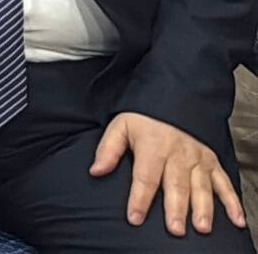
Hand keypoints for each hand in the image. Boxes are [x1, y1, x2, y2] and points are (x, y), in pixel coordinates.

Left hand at [92, 112, 246, 235]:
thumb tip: (96, 171)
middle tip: (174, 229)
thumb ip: (108, 150)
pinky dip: (232, 203)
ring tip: (200, 227)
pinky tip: (236, 219)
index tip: (135, 218)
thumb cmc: (142, 121)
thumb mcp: (120, 127)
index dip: (140, 199)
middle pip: (176, 185)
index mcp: (154, 145)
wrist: (169, 103)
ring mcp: (198, 158)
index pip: (145, 177)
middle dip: (175, 208)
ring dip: (203, 208)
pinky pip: (225, 184)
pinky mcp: (212, 162)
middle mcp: (179, 153)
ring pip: (201, 187)